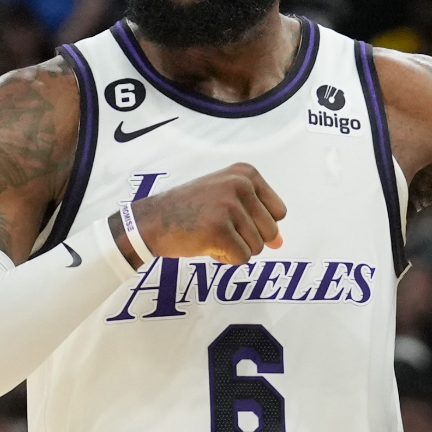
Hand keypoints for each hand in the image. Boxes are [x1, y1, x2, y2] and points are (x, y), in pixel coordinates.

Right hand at [121, 163, 285, 265]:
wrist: (151, 220)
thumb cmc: (190, 211)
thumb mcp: (227, 202)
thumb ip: (257, 218)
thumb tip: (280, 243)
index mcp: (246, 173)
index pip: (279, 213)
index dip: (257, 224)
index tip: (231, 217)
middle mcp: (240, 184)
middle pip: (270, 232)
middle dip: (247, 239)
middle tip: (218, 227)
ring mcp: (230, 206)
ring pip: (257, 247)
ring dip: (234, 249)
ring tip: (210, 234)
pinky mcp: (220, 229)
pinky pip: (242, 258)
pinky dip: (225, 259)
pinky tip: (206, 244)